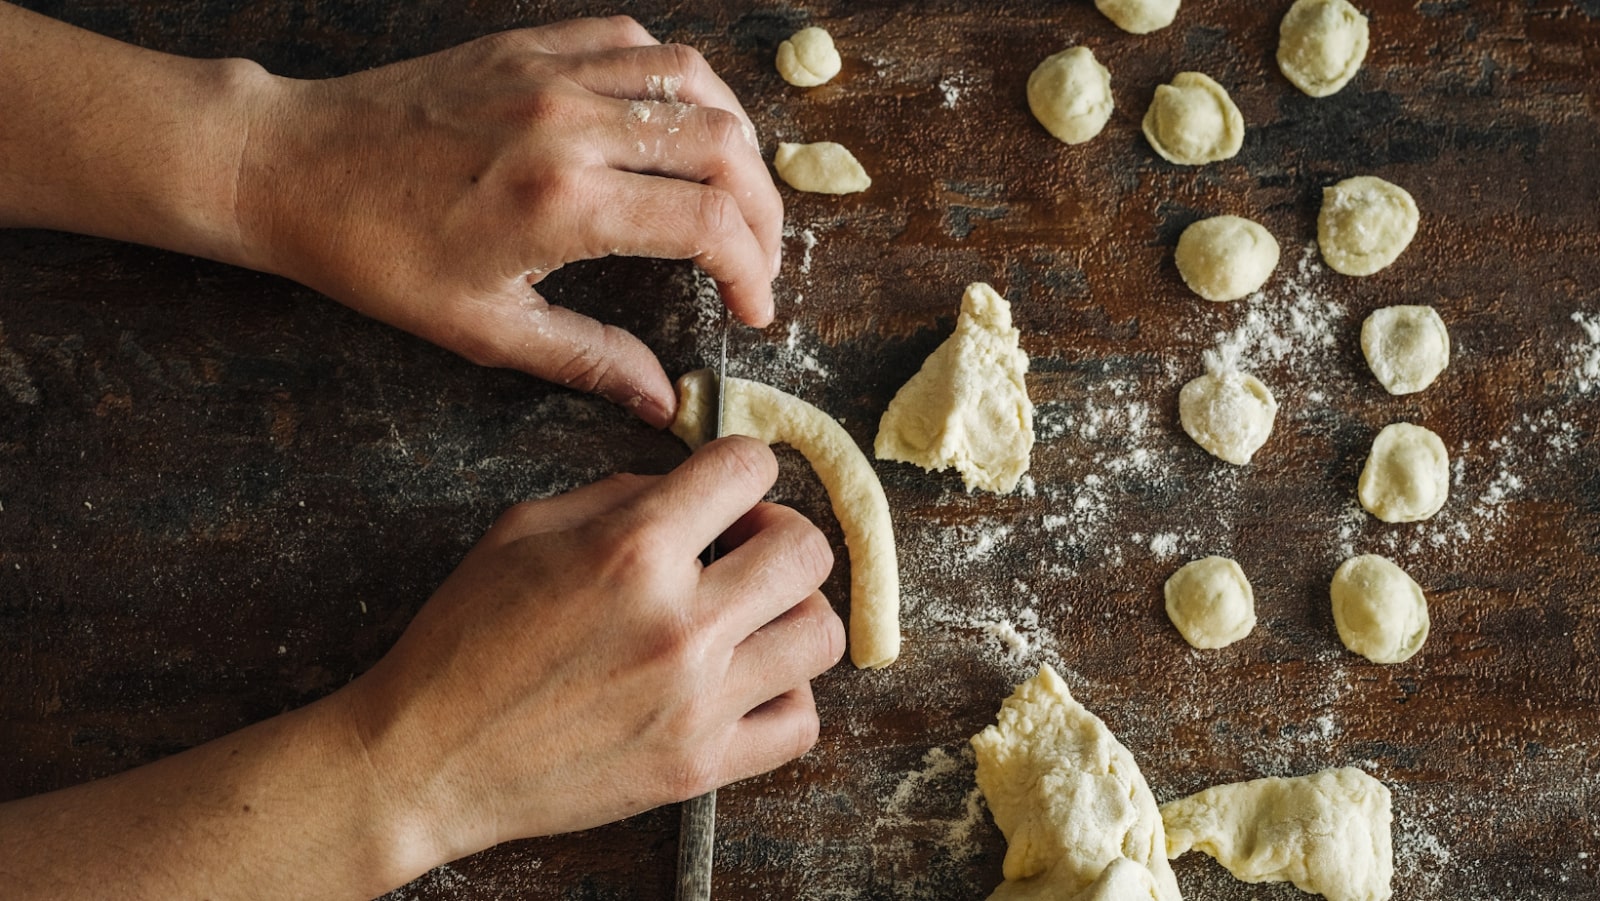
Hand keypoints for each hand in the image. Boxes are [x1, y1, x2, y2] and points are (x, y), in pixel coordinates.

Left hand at [236, 17, 782, 426]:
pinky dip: (679, 80)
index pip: (708, 222)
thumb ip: (588, 360)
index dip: (752, 270)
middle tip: (757, 258)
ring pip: (693, 81)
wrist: (293, 169)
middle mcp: (569, 124)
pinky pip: (636, 42)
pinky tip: (677, 123)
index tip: (754, 308)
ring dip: (735, 138)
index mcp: (561, 202)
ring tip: (735, 189)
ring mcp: (551, 73)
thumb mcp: (484, 330)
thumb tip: (661, 401)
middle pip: (723, 145)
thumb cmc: (377, 256)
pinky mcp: (530, 44)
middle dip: (764, 210)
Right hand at [341, 436, 843, 864]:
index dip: (743, 467)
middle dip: (780, 532)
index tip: (729, 489)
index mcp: (631, 550)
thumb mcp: (523, 530)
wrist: (427, 760)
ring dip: (792, 611)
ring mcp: (697, 701)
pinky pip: (800, 723)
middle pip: (807, 550)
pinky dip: (787, 695)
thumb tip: (687, 488)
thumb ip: (618, 495)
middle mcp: (678, 623)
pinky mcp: (699, 766)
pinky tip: (748, 679)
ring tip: (751, 614)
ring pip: (821, 635)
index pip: (748, 468)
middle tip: (745, 547)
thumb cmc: (463, 641)